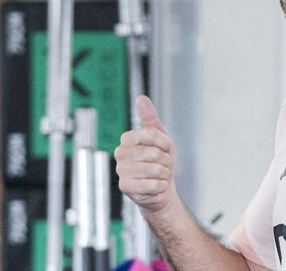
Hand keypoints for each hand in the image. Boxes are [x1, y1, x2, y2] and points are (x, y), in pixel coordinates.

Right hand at [115, 95, 176, 213]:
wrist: (161, 187)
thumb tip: (140, 98)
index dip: (164, 142)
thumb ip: (150, 117)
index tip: (164, 147)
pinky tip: (156, 186)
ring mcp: (121, 171)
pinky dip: (161, 186)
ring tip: (158, 175)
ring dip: (164, 174)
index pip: (150, 133)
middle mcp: (120, 153)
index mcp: (127, 139)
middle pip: (153, 153)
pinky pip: (153, 184)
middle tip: (162, 164)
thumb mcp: (160, 136)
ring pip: (155, 170)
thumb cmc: (160, 160)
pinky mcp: (125, 187)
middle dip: (165, 160)